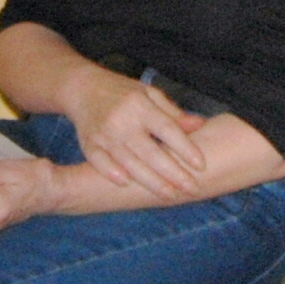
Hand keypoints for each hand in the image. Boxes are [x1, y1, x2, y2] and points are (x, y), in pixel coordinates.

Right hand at [65, 69, 212, 197]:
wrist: (83, 88)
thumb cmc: (123, 92)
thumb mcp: (149, 94)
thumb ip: (173, 113)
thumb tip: (200, 124)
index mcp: (140, 105)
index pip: (167, 129)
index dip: (185, 148)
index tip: (201, 165)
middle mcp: (122, 121)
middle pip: (151, 152)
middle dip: (173, 174)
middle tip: (193, 188)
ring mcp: (104, 134)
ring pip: (129, 163)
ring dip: (151, 182)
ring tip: (171, 195)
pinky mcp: (88, 144)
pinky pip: (99, 162)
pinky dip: (111, 173)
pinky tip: (127, 185)